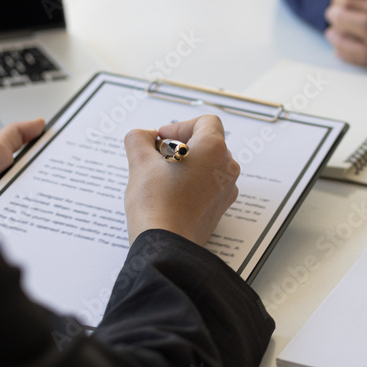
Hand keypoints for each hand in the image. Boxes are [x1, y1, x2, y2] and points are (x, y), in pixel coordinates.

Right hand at [123, 115, 239, 245]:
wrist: (166, 244)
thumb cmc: (156, 202)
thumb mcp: (140, 162)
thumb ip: (139, 139)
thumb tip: (145, 136)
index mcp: (214, 149)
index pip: (206, 122)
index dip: (180, 126)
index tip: (161, 140)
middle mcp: (227, 167)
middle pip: (207, 143)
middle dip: (181, 145)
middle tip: (157, 157)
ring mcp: (226, 189)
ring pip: (208, 165)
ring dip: (187, 164)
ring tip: (161, 177)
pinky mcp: (220, 208)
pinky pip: (209, 185)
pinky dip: (192, 182)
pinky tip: (170, 194)